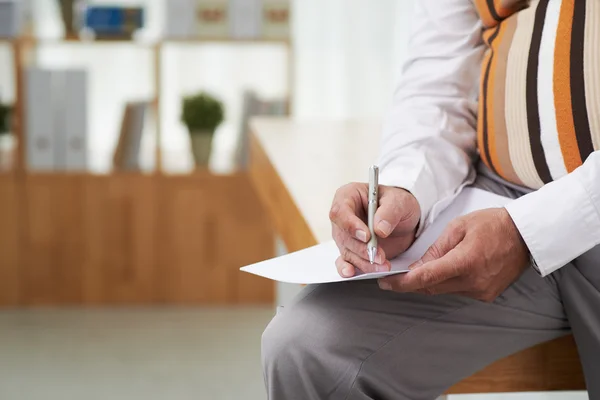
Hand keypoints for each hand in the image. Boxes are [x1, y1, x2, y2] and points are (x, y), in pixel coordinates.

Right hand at [329, 182, 420, 277]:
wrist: (404, 219)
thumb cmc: (397, 203)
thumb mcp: (399, 201)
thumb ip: (390, 212)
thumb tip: (380, 229)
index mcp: (348, 196)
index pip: (340, 211)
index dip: (350, 225)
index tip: (366, 236)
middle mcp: (343, 217)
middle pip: (343, 235)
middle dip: (361, 248)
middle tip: (379, 255)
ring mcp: (345, 235)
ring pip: (346, 251)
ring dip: (363, 261)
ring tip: (382, 266)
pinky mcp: (351, 250)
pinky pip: (344, 261)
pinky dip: (347, 268)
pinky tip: (351, 273)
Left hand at [378, 208, 529, 301]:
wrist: (525, 235)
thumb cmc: (492, 224)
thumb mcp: (458, 228)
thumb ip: (435, 250)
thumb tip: (415, 268)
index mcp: (465, 262)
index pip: (425, 278)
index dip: (402, 283)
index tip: (385, 283)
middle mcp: (473, 281)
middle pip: (431, 288)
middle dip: (411, 283)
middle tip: (393, 277)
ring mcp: (481, 291)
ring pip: (443, 291)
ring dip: (429, 282)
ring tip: (421, 269)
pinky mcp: (486, 295)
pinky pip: (457, 291)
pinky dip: (447, 283)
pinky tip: (446, 271)